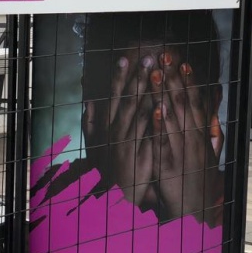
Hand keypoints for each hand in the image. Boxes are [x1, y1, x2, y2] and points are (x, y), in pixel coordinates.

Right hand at [100, 53, 156, 207]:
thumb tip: (89, 101)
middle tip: (146, 58)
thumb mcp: (93, 143)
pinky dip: (155, 117)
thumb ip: (90, 121)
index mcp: (107, 127)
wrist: (116, 194)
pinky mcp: (143, 153)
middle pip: (128, 99)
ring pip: (140, 111)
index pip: (113, 97)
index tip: (124, 60)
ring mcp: (130, 142)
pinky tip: (162, 103)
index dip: (118, 78)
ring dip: (148, 90)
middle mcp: (117, 131)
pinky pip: (150, 132)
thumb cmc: (107, 166)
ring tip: (158, 73)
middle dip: (137, 77)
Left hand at [150, 55, 222, 224]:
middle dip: (175, 78)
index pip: (194, 102)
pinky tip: (155, 109)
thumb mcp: (207, 153)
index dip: (189, 81)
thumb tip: (214, 112)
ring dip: (165, 93)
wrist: (194, 208)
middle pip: (184, 103)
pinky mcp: (169, 164)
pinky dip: (160, 125)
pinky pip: (163, 141)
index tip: (183, 61)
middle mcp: (192, 139)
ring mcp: (181, 150)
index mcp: (199, 135)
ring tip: (158, 73)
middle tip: (166, 57)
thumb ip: (211, 130)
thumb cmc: (196, 178)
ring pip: (173, 117)